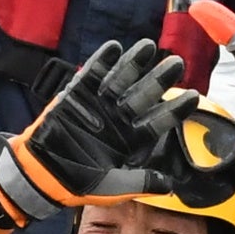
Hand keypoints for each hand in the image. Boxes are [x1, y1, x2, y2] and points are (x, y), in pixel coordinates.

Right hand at [0, 39, 186, 214]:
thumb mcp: (111, 187)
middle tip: (177, 63)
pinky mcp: (78, 94)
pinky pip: (92, 74)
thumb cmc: (76, 182)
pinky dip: (102, 61)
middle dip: (160, 79)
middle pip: (144, 94)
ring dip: (134, 63)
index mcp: (131, 139)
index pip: (158, 121)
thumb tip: (170, 186)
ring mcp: (99, 104)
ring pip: (121, 80)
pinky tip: (114, 47)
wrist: (40, 173)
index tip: (193, 97)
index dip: (175, 109)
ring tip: (149, 46)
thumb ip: (139, 182)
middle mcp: (118, 118)